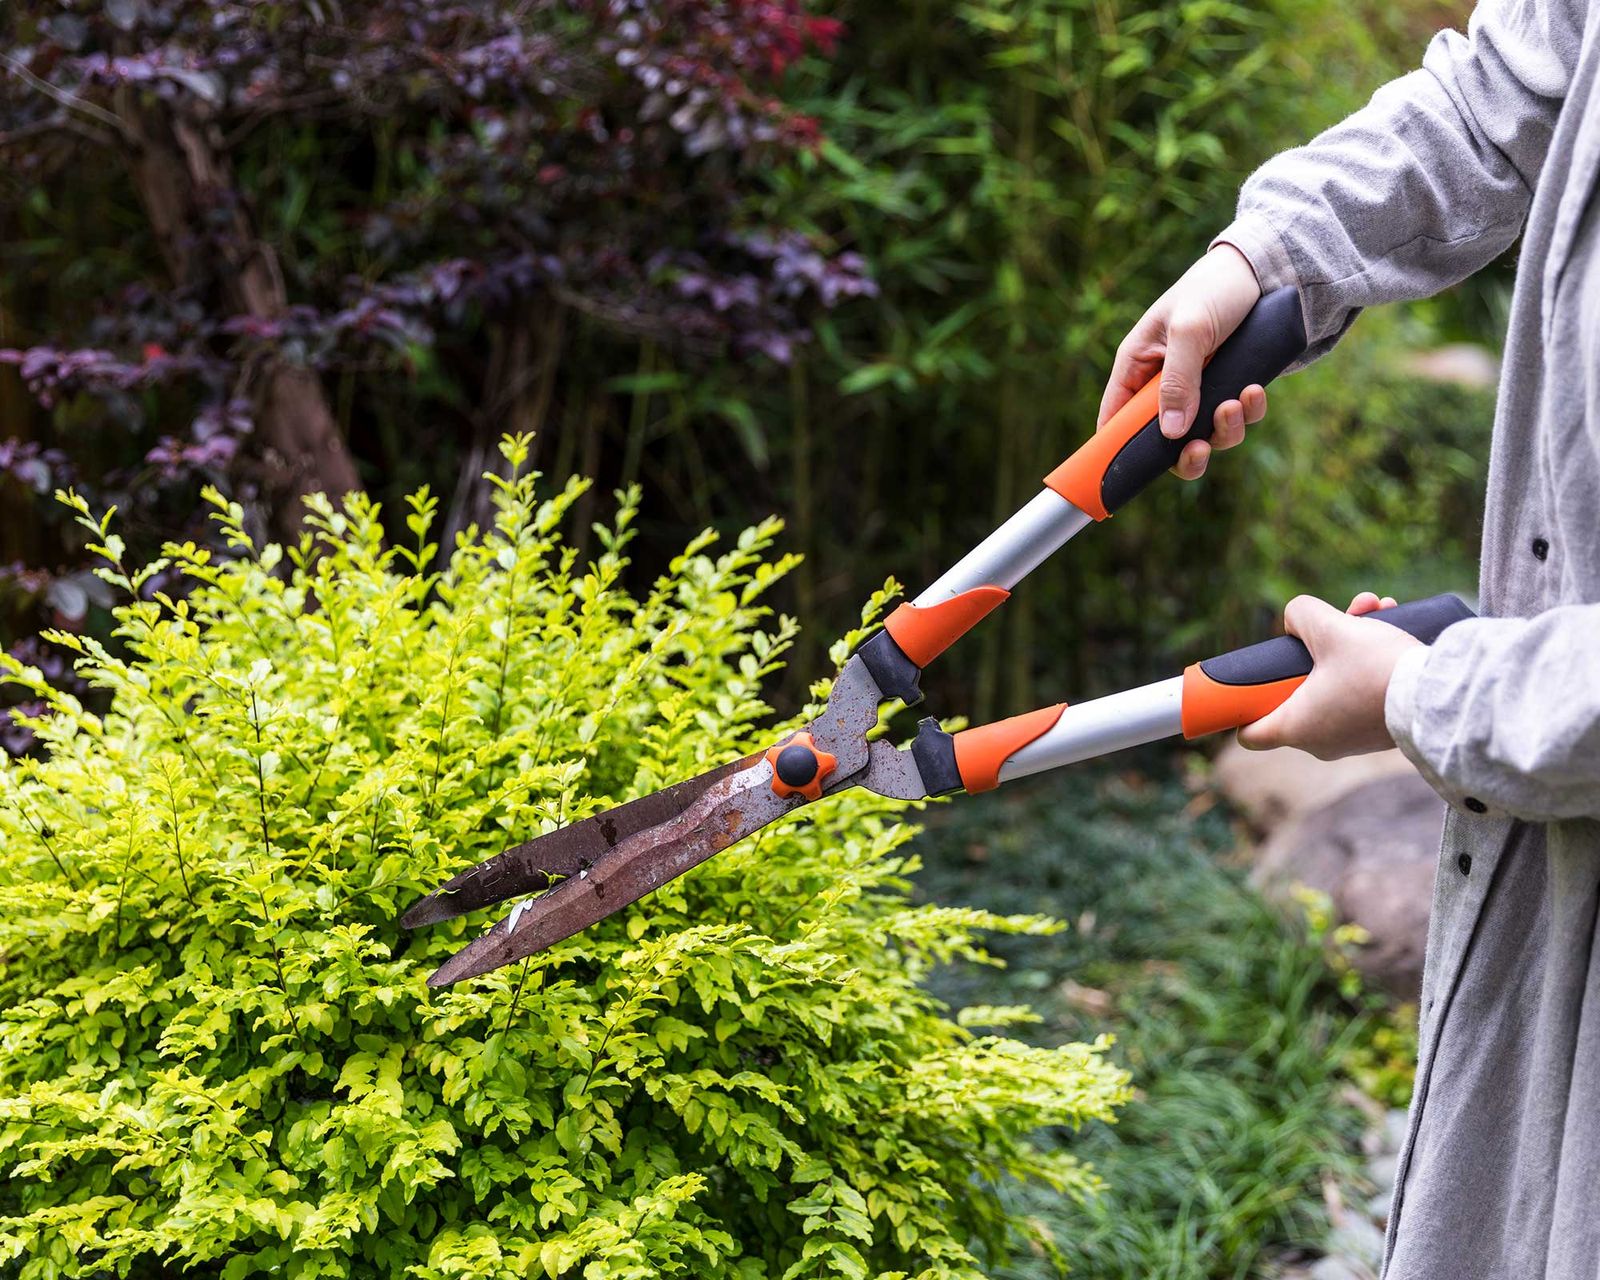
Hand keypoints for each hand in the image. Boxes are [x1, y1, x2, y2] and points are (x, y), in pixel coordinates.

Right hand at [1098, 243, 1266, 480]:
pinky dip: (1247, 413)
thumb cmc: (1213, 288)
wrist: (1266, 269)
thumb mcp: (1189, 330)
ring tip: (1235, 404)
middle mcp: (1164, 384)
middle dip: (1183, 453)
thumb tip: (1170, 434)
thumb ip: (1177, 381)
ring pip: (1203, 435)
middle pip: (1162, 442)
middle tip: (1199, 450)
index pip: (1115, 419)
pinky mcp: (1229, 388)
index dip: (1115, 450)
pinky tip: (1254, 390)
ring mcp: (1199, 390)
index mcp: (1138, 366)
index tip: (1124, 475)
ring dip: (1222, 431)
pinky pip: (1236, 418)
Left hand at [1237, 592, 1420, 759]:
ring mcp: (1353, 740)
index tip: (1251, 684)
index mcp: (1297, 728)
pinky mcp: (1381, 730)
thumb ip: (1300, 616)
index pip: (1251, 733)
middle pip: (1296, 693)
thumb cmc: (1377, 668)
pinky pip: (1362, 692)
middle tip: (1331, 623)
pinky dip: (1369, 661)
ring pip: (1334, 683)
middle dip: (1312, 651)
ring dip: (1347, 644)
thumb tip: (1295, 622)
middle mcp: (1322, 742)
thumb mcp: (1330, 628)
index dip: (1245, 707)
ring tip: (1372, 607)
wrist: (1442, 694)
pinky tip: (1388, 620)